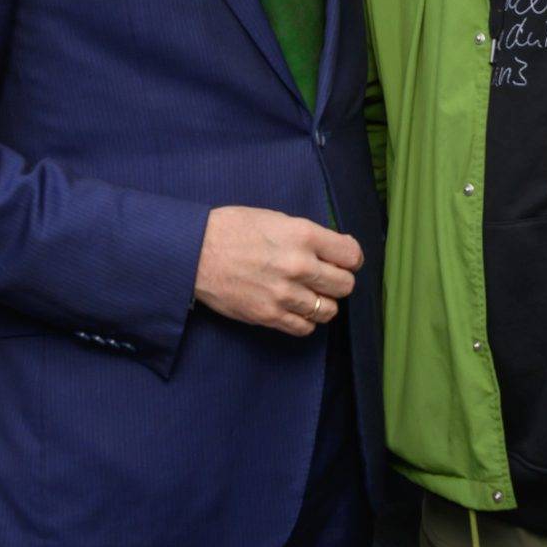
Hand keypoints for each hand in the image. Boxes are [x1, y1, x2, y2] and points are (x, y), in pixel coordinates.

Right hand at [194, 206, 361, 337]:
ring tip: (308, 294)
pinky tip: (295, 309)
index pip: (352, 255)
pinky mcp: (269, 316)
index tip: (344, 261)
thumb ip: (307, 236)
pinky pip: (305, 328)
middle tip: (325, 278)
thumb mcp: (276, 219)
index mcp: (303, 235)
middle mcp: (299, 265)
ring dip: (323, 303)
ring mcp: (285, 294)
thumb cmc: (232, 229)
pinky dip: (306, 321)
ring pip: (329, 310)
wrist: (195, 252)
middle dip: (339, 281)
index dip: (351, 259)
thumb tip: (333, 251)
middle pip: (345, 285)